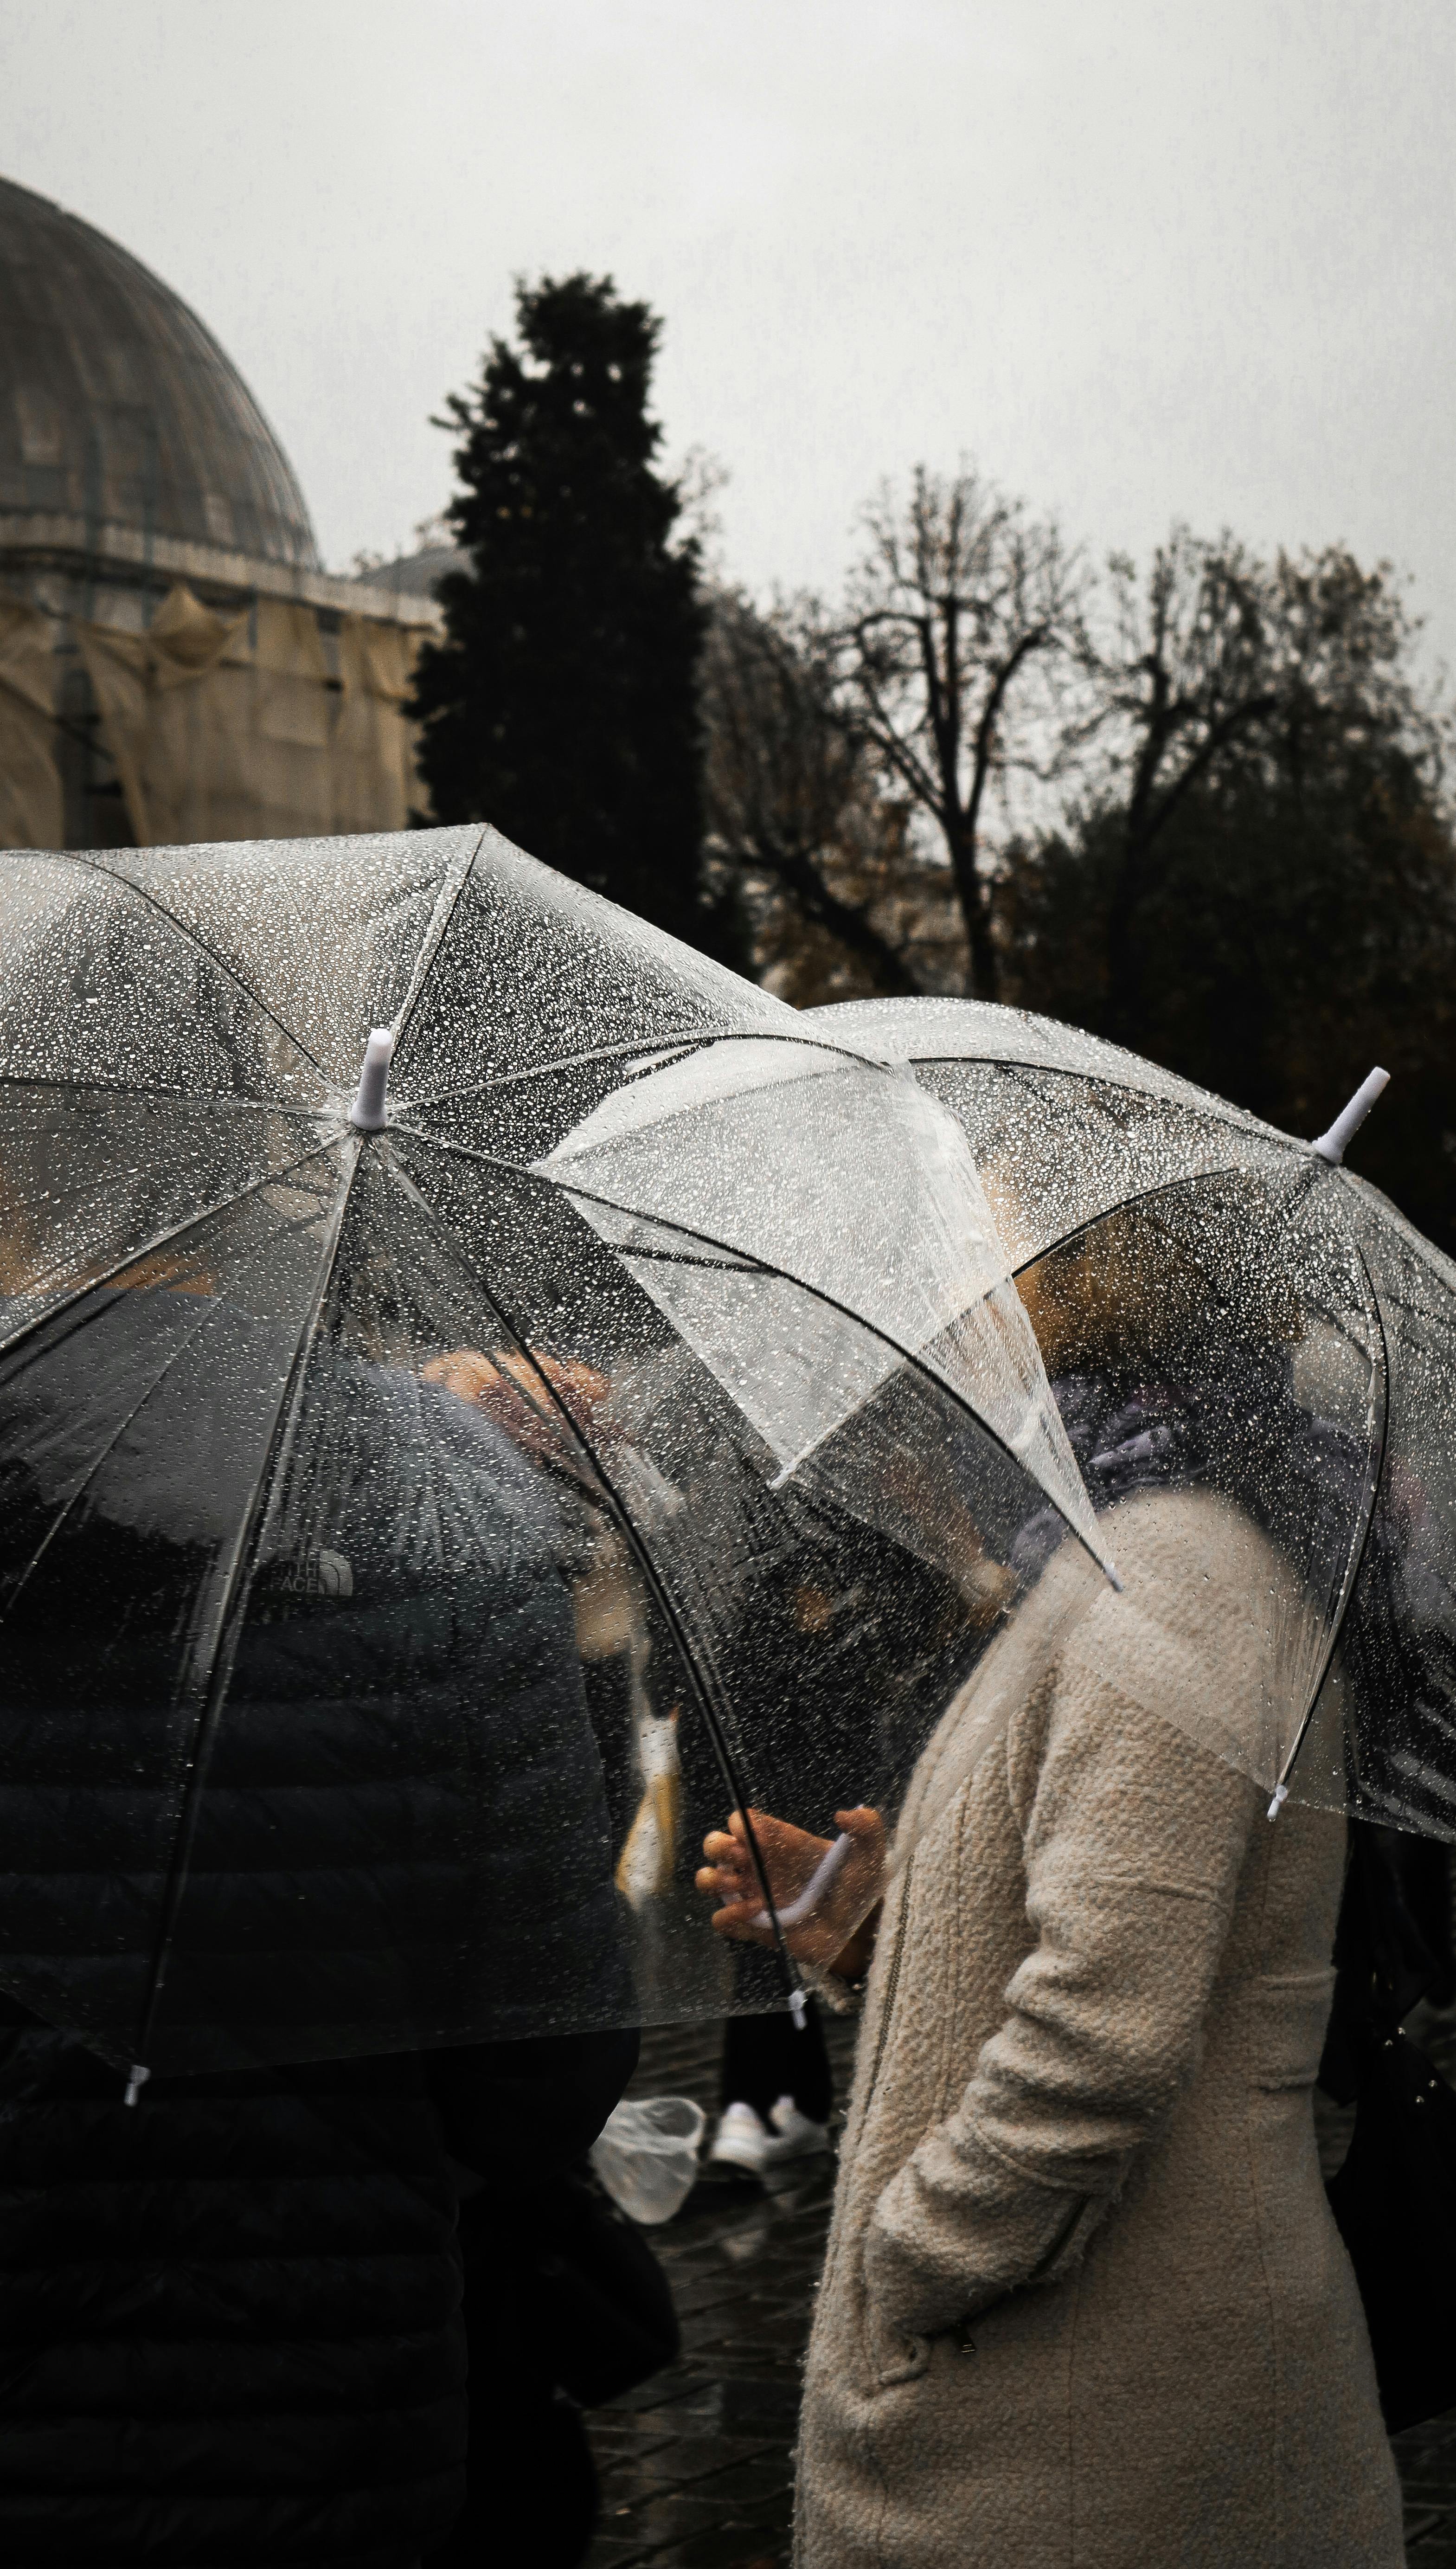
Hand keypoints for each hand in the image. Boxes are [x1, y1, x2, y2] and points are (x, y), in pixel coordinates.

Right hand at [696, 1805, 884, 1972]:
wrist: (857, 1932)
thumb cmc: (858, 1888)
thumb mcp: (869, 1854)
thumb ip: (867, 1826)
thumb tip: (844, 1814)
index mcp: (776, 1841)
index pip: (741, 1821)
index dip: (738, 1824)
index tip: (753, 1836)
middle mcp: (758, 1865)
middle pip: (714, 1844)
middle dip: (718, 1847)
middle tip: (742, 1859)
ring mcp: (751, 1895)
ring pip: (707, 1879)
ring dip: (714, 1880)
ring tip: (741, 1885)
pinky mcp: (752, 1926)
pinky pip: (720, 1919)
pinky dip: (729, 1914)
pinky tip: (756, 1911)